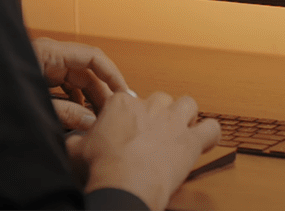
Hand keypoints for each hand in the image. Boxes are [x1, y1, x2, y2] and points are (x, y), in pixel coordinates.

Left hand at [32, 37, 128, 129]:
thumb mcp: (34, 104)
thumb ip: (64, 113)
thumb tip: (91, 121)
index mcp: (49, 53)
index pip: (93, 57)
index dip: (112, 74)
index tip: (123, 94)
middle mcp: (51, 57)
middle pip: (87, 72)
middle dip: (102, 94)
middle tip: (112, 116)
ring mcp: (46, 67)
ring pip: (78, 82)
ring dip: (89, 100)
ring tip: (99, 120)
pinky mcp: (42, 78)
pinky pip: (67, 88)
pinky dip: (76, 102)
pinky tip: (80, 118)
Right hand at [67, 91, 220, 210]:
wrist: (123, 185)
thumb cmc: (100, 168)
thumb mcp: (76, 149)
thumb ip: (77, 138)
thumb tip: (72, 139)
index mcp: (121, 104)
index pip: (129, 100)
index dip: (129, 117)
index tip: (126, 131)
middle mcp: (150, 106)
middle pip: (160, 99)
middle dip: (158, 114)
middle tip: (152, 133)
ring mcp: (173, 122)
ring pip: (188, 104)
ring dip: (186, 116)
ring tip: (178, 131)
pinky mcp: (190, 141)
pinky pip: (212, 128)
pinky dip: (210, 134)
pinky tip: (203, 142)